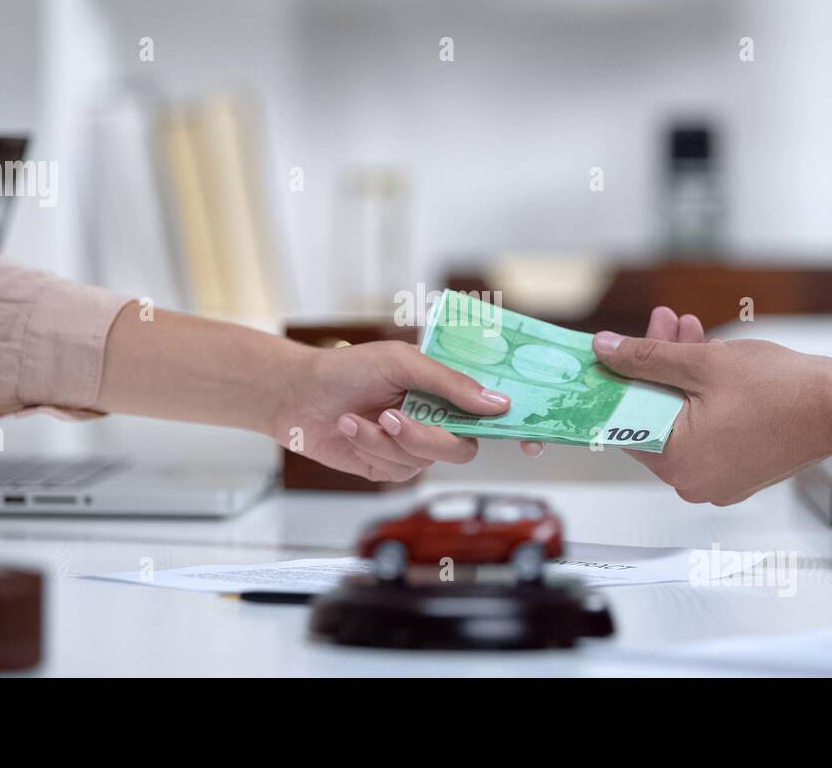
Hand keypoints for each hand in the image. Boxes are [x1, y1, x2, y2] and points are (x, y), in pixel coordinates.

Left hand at [274, 341, 543, 482]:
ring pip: (427, 461)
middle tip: (394, 417)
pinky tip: (349, 427)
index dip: (518, 428)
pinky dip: (370, 447)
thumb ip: (451, 383)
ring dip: (387, 440)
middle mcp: (436, 418)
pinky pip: (397, 470)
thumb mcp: (402, 361)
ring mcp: (413, 445)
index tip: (533, 442)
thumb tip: (497, 404)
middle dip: (427, 437)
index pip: (493, 411)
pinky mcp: (388, 467)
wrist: (298, 395)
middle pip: (463, 446)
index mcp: (447, 389)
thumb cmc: (349, 368)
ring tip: (359, 416)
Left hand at [591, 307, 831, 504]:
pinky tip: (708, 356)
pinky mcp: (737, 470)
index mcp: (675, 463)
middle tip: (661, 325)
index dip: (619, 379)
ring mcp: (716, 480)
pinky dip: (704, 397)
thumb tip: (605, 350)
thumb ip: (647, 357)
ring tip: (688, 330)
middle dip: (658, 365)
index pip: (625, 421)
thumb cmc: (782, 391)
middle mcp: (691, 481)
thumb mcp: (702, 363)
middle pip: (655, 415)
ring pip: (682, 418)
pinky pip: (706, 430)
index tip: (614, 354)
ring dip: (682, 373)